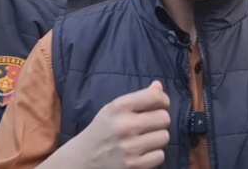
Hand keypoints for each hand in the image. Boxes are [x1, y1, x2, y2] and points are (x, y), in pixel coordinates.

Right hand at [55, 81, 170, 168]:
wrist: (83, 159)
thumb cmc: (103, 129)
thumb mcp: (114, 108)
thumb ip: (138, 97)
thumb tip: (159, 87)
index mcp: (120, 107)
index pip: (156, 97)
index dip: (163, 101)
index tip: (159, 105)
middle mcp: (125, 126)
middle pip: (164, 118)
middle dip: (159, 121)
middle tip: (149, 125)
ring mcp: (130, 148)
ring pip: (164, 137)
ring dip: (157, 139)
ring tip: (144, 139)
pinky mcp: (135, 166)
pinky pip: (160, 156)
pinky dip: (153, 155)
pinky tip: (141, 152)